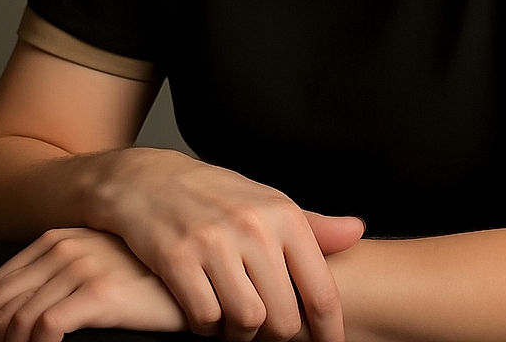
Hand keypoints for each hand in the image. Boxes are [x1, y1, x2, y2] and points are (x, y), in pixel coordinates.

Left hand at [0, 227, 188, 341]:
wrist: (193, 276)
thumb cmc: (143, 279)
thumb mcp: (94, 267)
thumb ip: (58, 276)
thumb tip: (11, 316)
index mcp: (57, 240)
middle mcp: (65, 247)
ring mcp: (83, 266)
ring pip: (16, 319)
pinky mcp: (101, 291)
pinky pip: (44, 326)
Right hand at [92, 148, 364, 341]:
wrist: (148, 179)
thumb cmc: (215, 195)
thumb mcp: (267, 202)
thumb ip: (312, 225)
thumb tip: (357, 231)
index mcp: (282, 214)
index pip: (319, 290)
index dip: (329, 330)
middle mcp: (253, 227)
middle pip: (284, 317)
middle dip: (278, 337)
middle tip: (268, 334)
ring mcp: (214, 242)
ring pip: (247, 321)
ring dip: (241, 335)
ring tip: (236, 323)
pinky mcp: (177, 259)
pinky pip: (205, 318)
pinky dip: (207, 327)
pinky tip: (206, 312)